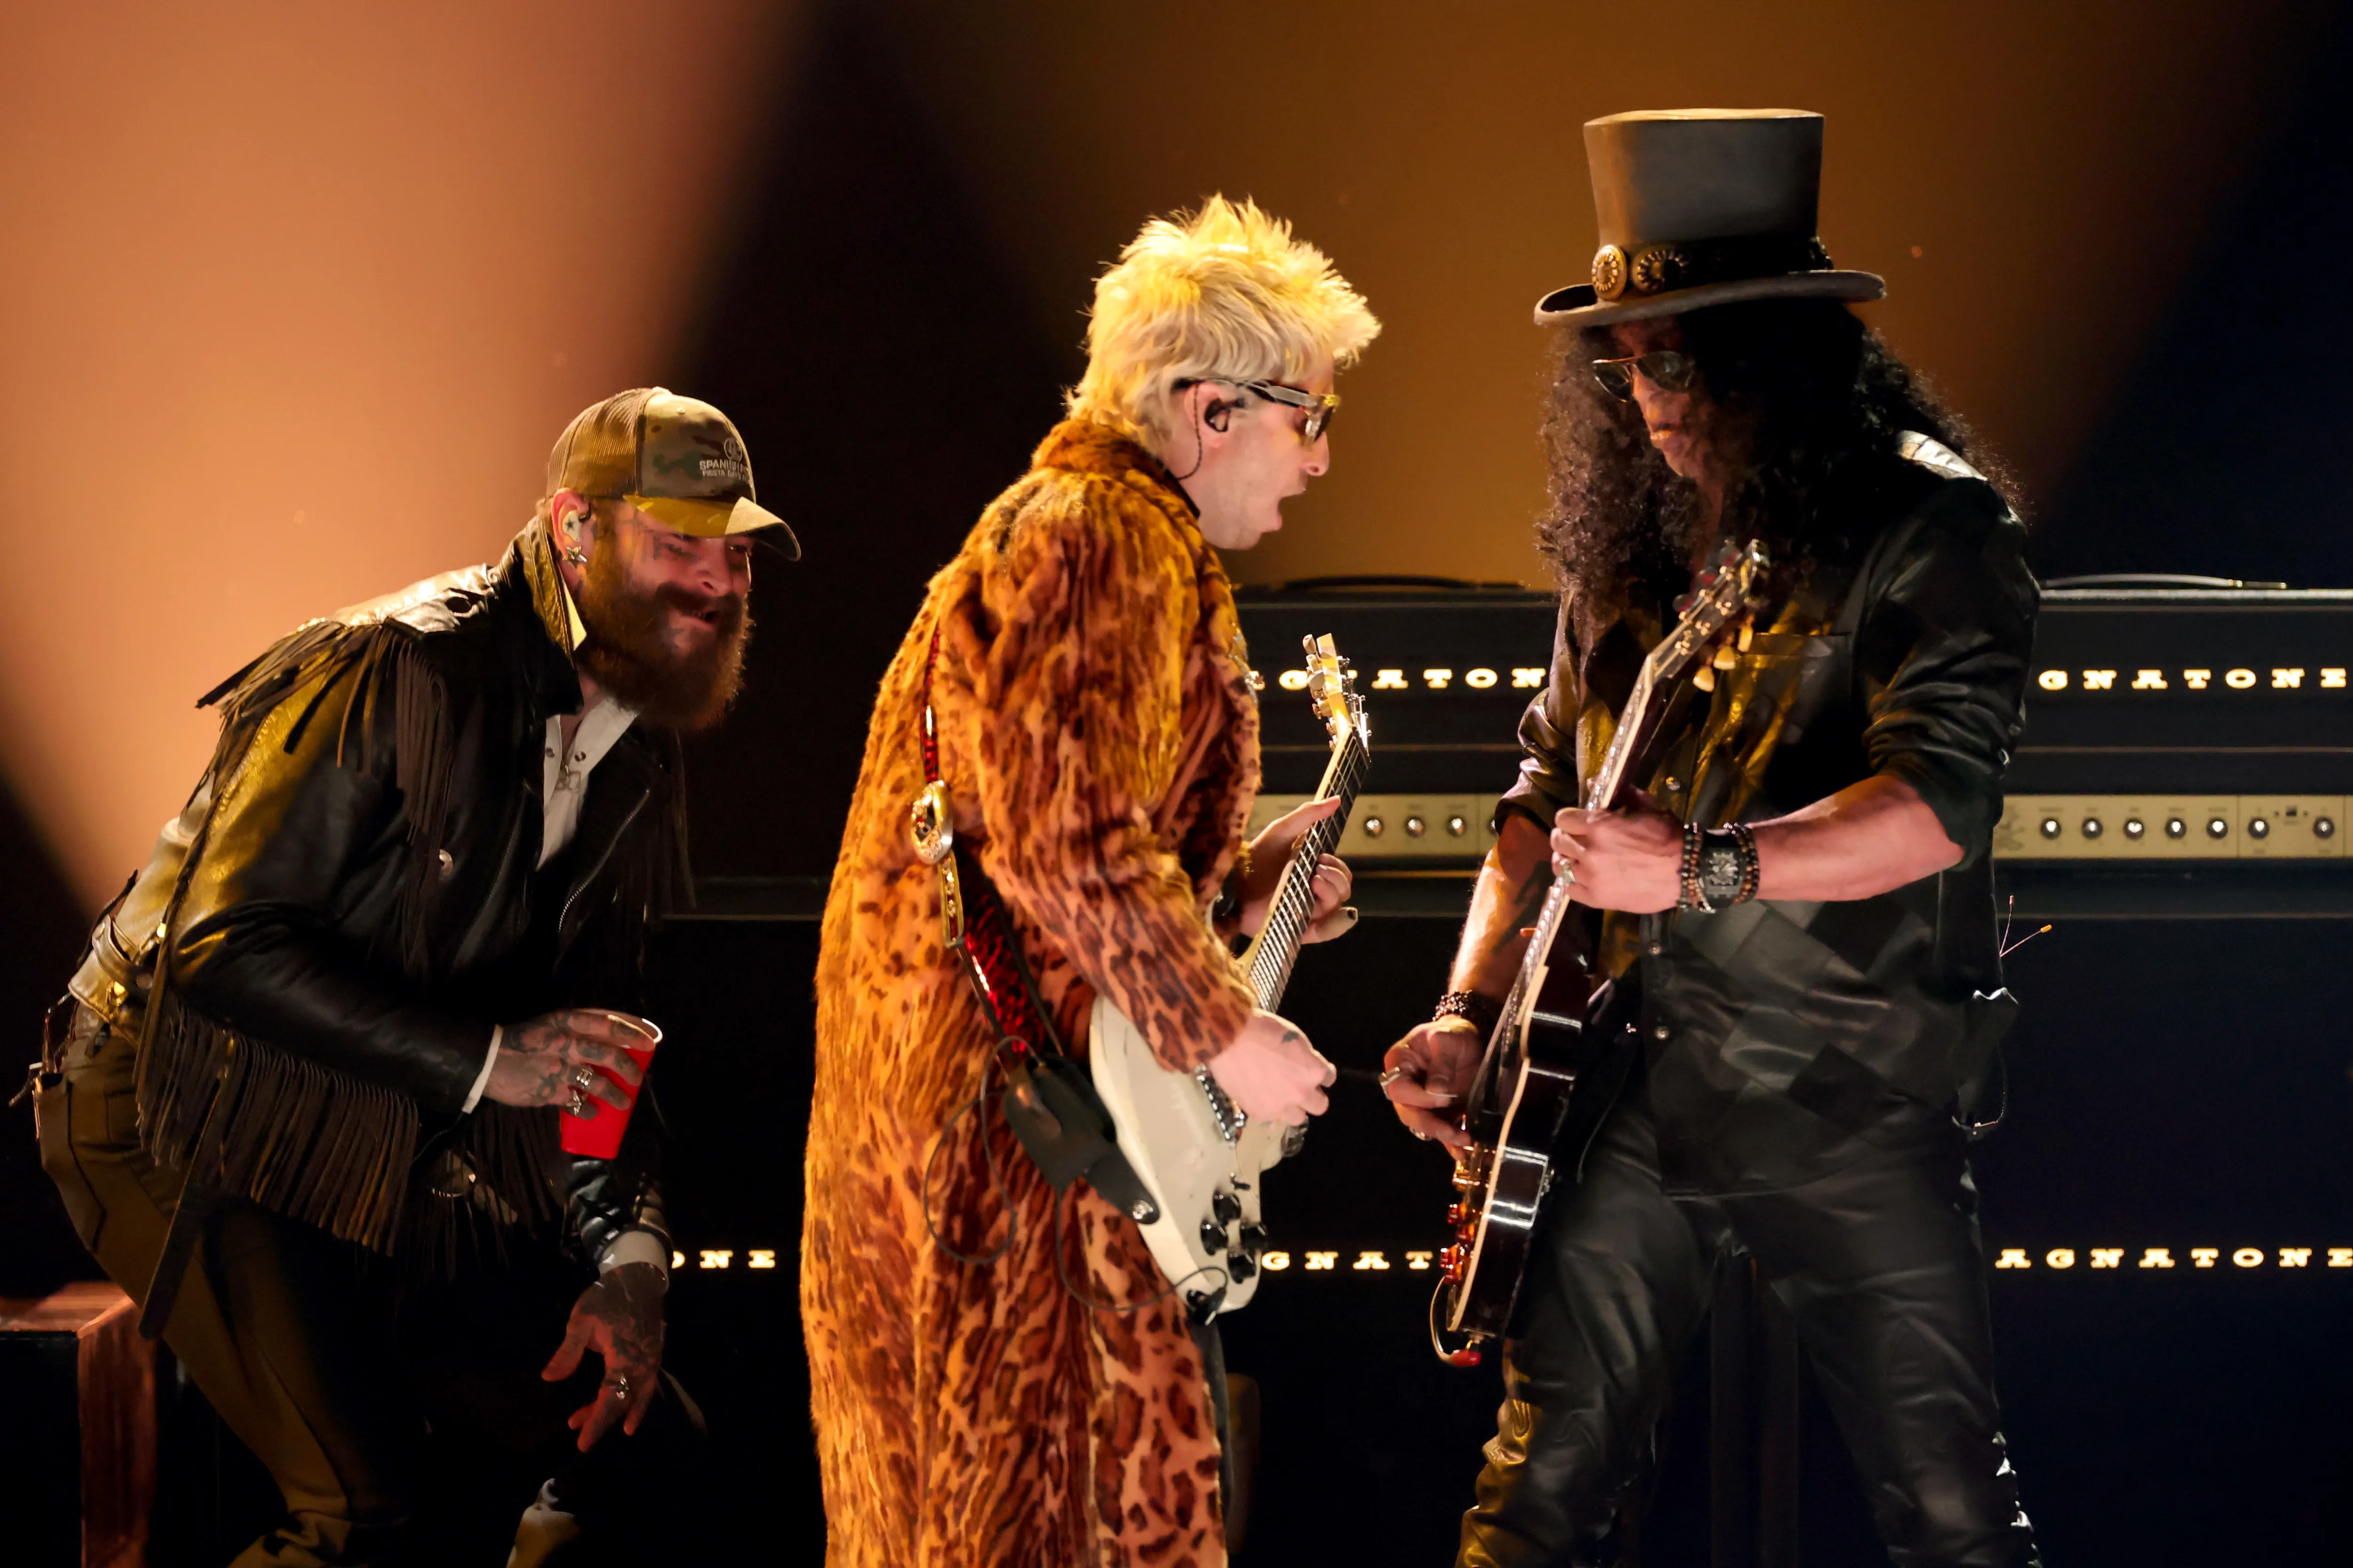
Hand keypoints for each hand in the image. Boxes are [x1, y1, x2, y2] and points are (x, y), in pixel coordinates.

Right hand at [485, 1008, 657, 1112]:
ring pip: (598, 1083)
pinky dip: (589, 1109)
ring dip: (616, 1095)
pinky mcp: (549, 1091)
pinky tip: (595, 1112)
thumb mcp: (551, 1023)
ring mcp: (559, 1068)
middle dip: (630, 1066)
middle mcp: (567, 1042)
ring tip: (624, 1102)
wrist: (486, 1058)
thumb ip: (578, 1027)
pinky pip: (577, 1103)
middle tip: (639, 1077)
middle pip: (609, 1054)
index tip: (652, 1040)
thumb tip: (611, 1037)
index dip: (634, 1031)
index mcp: (567, 1021)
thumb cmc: (522, 1039)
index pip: (609, 1023)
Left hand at [542, 1260, 664, 1450]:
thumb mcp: (581, 1321)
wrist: (639, 1277)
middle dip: (601, 1419)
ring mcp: (651, 1361)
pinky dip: (635, 1402)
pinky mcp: (653, 1356)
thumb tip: (549, 1378)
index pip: (610, 1399)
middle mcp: (642, 1364)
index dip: (596, 1422)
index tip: (581, 1441)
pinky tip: (627, 1411)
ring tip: (590, 1423)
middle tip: (577, 1432)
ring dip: (615, 1412)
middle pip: (624, 1402)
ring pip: (636, 1397)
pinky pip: (645, 1386)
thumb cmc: (608, 1297)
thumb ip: (568, 1352)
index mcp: (624, 1358)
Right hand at [1204, 1010, 1335, 1125]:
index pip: (1329, 1078)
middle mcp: (1301, 1093)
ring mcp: (1281, 1107)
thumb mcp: (1295, 1036)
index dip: (1320, 1073)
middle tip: (1299, 1087)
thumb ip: (1306, 1057)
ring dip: (1293, 1108)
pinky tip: (1261, 1099)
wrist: (1229, 1039)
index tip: (1310, 1070)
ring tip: (1280, 1097)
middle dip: (1313, 1096)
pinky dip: (1270, 1112)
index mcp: (1313, 1072)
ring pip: (1297, 1118)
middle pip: (1319, 1106)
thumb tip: (1308, 1065)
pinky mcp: (1260, 1114)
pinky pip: (1272, 1121)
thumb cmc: (1263, 1029)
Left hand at [1240, 798, 1356, 942]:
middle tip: (1317, 868)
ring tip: (1313, 879)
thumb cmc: (1255, 856)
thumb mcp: (1282, 830)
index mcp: (1313, 873)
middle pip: (1344, 890)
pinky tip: (1321, 901)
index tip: (1322, 858)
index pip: (1342, 875)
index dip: (1338, 867)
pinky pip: (1327, 932)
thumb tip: (1337, 800)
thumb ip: (1308, 815)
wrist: (1231, 882)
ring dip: (1332, 890)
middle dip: (1337, 877)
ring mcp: (1307, 912)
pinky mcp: (1299, 930)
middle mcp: (1313, 894)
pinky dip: (1336, 922)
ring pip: (1337, 907)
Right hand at [1381, 1019, 1482, 1150]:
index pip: (1399, 1089)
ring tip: (1465, 1142)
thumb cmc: (1452, 1033)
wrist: (1469, 1039)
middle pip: (1409, 1113)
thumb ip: (1441, 1063)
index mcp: (1398, 1063)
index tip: (1444, 1099)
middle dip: (1432, 1125)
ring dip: (1443, 1136)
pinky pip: (1440, 1129)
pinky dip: (1450, 1142)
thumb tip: (1437, 1092)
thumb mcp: (1447, 1039)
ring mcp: (1421, 1101)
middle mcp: (1405, 1086)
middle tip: (1455, 1133)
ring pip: (1423, 1125)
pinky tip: (1461, 1152)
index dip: (1418, 1098)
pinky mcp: (1439, 1112)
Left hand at [1550, 791, 1682, 912]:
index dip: (1570, 819)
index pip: (1563, 818)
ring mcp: (1590, 876)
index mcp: (1599, 825)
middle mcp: (1589, 850)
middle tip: (1577, 840)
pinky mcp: (1596, 897)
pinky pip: (1568, 888)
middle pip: (1558, 840)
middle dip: (1566, 837)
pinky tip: (1584, 877)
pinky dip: (1572, 882)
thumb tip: (1592, 782)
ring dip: (1566, 858)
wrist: (1686, 872)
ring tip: (1578, 859)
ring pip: (1559, 864)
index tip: (1578, 822)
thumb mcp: (1646, 807)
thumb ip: (1618, 795)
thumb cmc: (1667, 836)